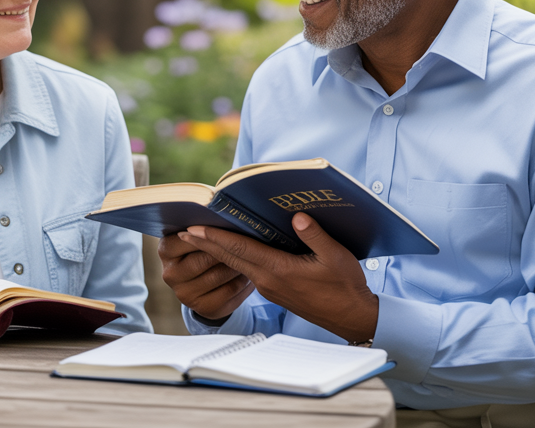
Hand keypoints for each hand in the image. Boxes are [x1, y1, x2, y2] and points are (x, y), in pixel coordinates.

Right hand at [158, 232, 254, 320]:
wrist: (201, 284)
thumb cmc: (201, 249)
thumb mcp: (195, 236)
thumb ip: (202, 226)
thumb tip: (220, 211)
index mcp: (166, 250)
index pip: (189, 238)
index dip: (211, 233)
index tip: (229, 225)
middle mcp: (170, 274)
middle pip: (206, 258)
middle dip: (228, 249)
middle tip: (247, 239)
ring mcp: (185, 294)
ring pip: (221, 274)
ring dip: (240, 263)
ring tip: (252, 253)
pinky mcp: (204, 308)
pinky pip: (232, 290)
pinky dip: (245, 279)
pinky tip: (251, 271)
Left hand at [180, 213, 378, 343]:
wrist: (351, 317)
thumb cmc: (345, 286)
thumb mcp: (335, 256)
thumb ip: (314, 235)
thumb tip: (297, 217)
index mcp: (278, 271)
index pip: (239, 250)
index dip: (215, 238)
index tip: (194, 228)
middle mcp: (268, 281)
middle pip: (231, 258)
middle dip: (206, 244)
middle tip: (183, 230)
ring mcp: (270, 287)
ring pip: (238, 265)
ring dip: (218, 251)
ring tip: (200, 237)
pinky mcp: (276, 290)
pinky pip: (249, 270)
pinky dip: (235, 258)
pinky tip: (232, 249)